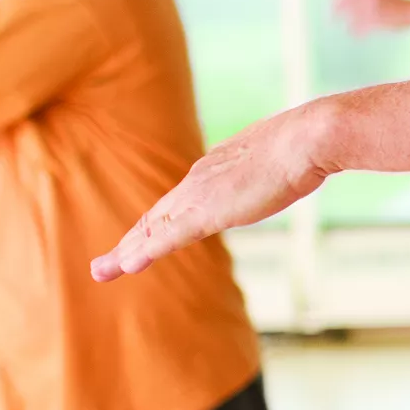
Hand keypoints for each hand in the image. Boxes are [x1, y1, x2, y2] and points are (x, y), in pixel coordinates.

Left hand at [91, 103, 332, 281]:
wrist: (307, 139)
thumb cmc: (307, 144)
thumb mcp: (284, 160)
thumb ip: (272, 169)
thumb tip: (286, 171)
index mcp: (217, 167)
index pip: (179, 200)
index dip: (159, 220)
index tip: (143, 236)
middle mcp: (200, 180)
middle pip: (156, 215)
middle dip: (131, 239)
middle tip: (108, 260)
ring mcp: (199, 195)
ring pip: (151, 228)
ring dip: (126, 251)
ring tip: (102, 270)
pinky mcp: (205, 212)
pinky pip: (164, 238)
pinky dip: (143, 252)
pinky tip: (125, 266)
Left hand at [334, 0, 409, 36]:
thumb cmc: (401, 6)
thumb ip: (368, 0)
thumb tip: (354, 7)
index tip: (332, 6)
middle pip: (347, 4)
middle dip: (338, 11)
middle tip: (333, 19)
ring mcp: (374, 9)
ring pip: (354, 17)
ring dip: (350, 24)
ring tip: (347, 29)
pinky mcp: (379, 21)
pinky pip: (363, 27)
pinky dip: (358, 32)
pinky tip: (356, 35)